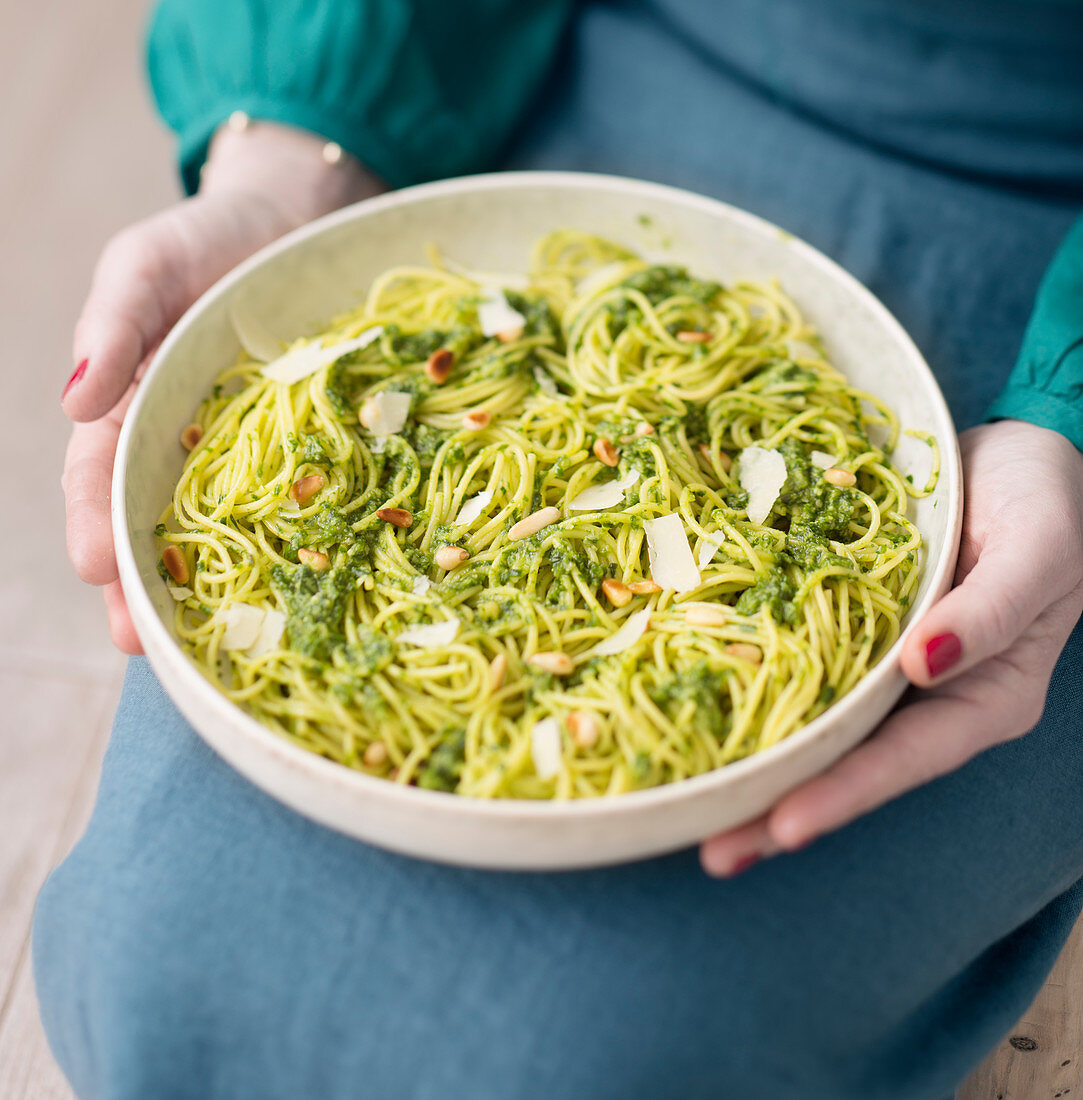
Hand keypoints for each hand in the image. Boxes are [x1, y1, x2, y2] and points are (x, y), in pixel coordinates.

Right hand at [61, 122, 384, 651]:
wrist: (291, 225)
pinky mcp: (296, 452)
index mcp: (130, 406)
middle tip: (141, 640)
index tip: (95, 568)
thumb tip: (72, 402)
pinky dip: (280, 547)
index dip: (95, 522)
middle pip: (149, 523)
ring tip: (201, 642)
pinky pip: (285, 505)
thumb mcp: (146, 265)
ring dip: (203, 588)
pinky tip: (291, 590)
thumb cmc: (207, 241)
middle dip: (139, 584)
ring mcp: (238, 454)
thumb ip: (113, 324)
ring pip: (214, 530)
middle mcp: (179, 443)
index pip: (100, 475)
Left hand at [700, 419, 1082, 875]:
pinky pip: (802, 669)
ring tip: (690, 805)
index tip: (783, 826)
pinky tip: (704, 707)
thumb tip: (924, 664)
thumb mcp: (1036, 548)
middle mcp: (927, 697)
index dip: (846, 793)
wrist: (1017, 457)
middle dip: (781, 809)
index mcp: (984, 696)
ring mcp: (884, 669)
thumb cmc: (1044, 502)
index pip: (908, 758)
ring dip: (758, 765)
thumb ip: (991, 610)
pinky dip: (757, 693)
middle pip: (849, 763)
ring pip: (817, 728)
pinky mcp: (852, 632)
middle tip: (711, 849)